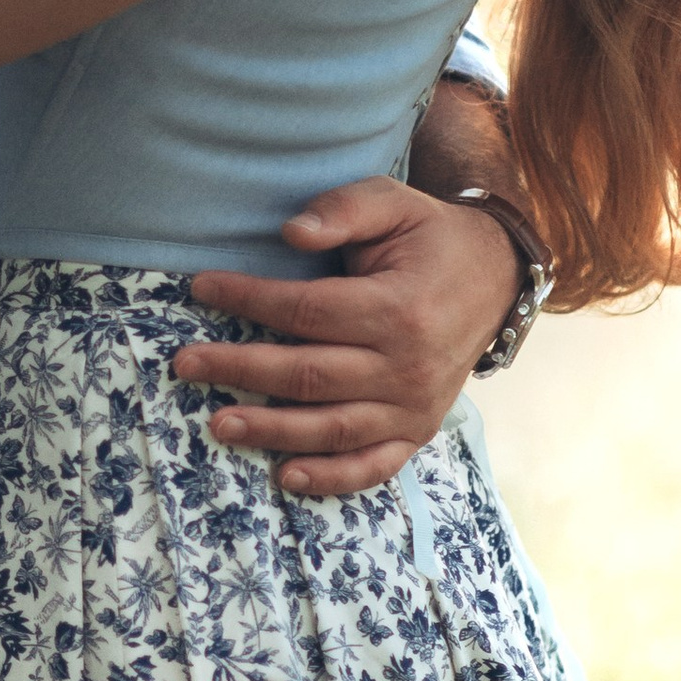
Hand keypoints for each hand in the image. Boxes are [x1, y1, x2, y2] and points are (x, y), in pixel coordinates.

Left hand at [172, 178, 519, 497]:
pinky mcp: (418, 429)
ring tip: (217, 424)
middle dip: (239, 369)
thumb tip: (290, 233)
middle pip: (308, 375)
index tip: (202, 288)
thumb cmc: (430, 237)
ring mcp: (415, 405)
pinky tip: (286, 476)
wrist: (495, 278)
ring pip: (333, 428)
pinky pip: (374, 465)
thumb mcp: (392, 203)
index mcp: (398, 308)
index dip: (249, 299)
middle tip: (184, 364)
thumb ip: (342, 209)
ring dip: (271, 430)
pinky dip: (331, 477)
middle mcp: (408, 366)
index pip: (307, 310)